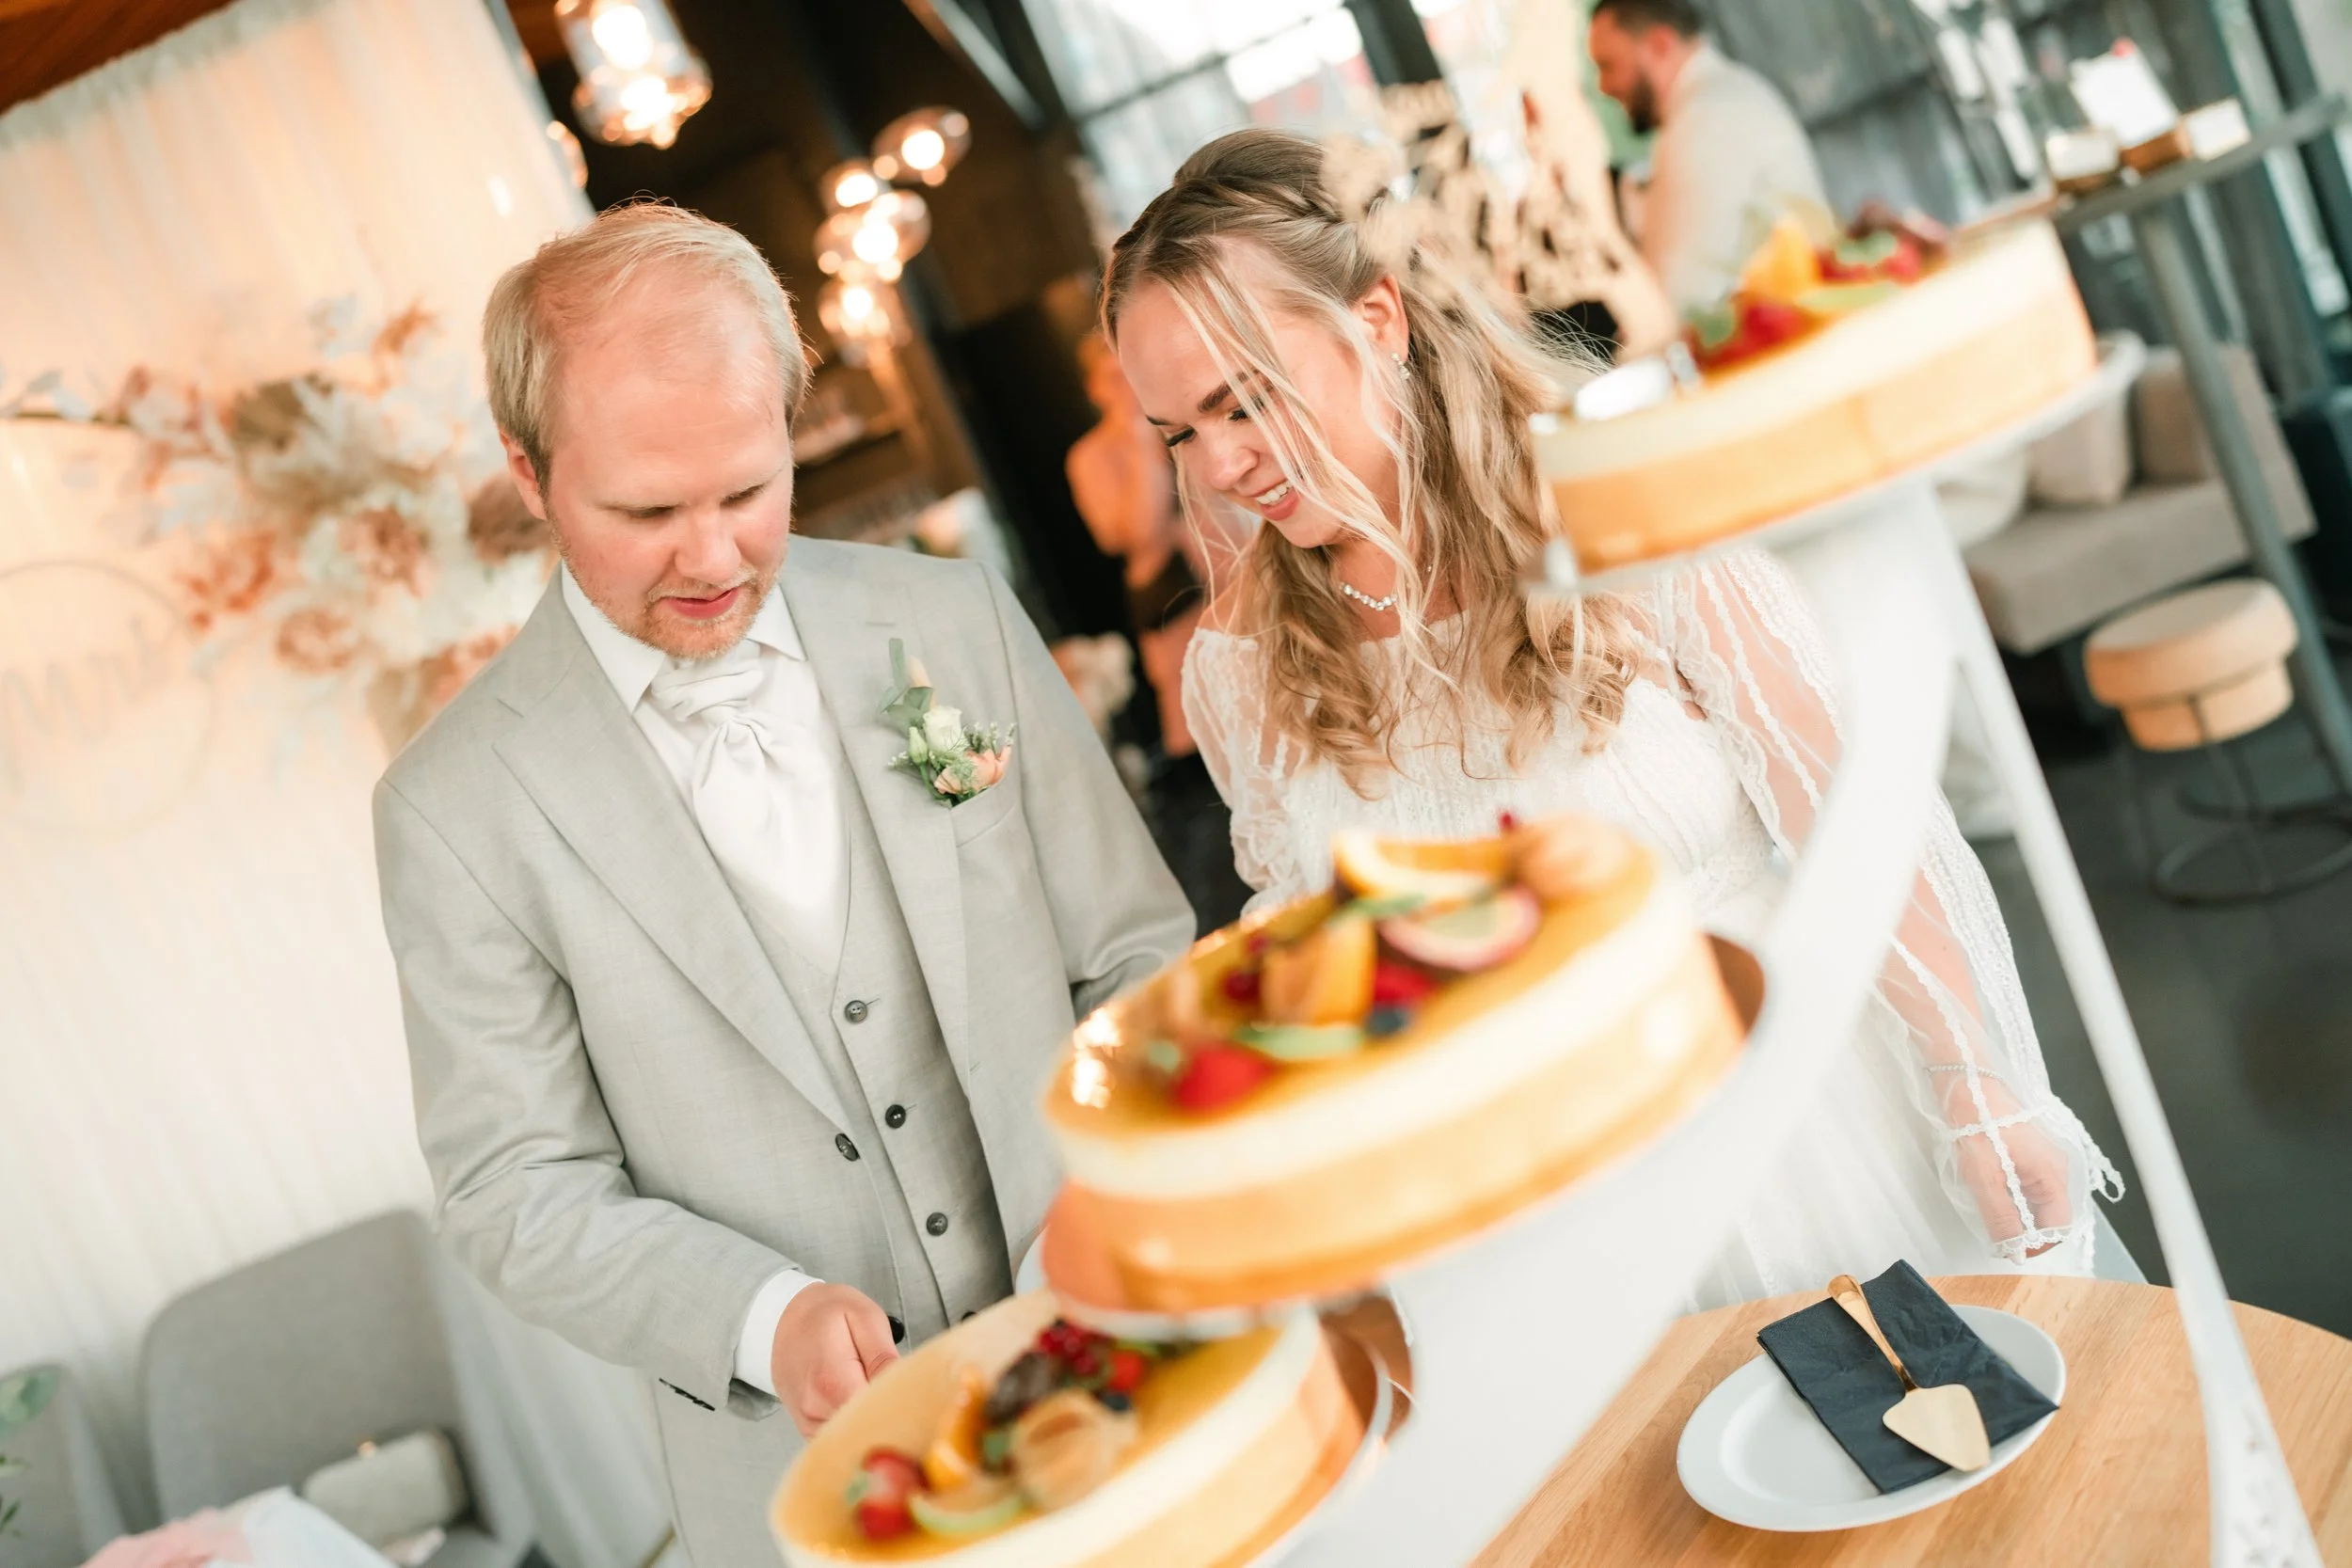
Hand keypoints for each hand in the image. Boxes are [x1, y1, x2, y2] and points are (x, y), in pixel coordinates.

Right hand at [772, 1283, 899, 1436]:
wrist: (785, 1318)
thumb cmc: (828, 1314)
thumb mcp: (863, 1317)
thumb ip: (883, 1357)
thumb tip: (904, 1388)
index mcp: (832, 1382)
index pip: (877, 1414)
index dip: (901, 1408)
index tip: (916, 1395)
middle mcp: (814, 1410)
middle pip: (866, 1428)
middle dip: (888, 1416)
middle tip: (901, 1391)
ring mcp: (808, 1422)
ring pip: (853, 1436)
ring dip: (871, 1421)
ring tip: (878, 1392)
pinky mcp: (807, 1428)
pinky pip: (839, 1436)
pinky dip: (854, 1426)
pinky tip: (862, 1403)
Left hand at [1943, 1076, 2073, 1257]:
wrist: (1966, 1083)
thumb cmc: (1979, 1124)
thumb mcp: (1986, 1178)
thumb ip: (2001, 1217)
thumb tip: (2013, 1250)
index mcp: (2053, 1176)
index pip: (2058, 1226)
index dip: (2037, 1244)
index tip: (2010, 1249)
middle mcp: (2054, 1169)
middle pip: (2048, 1214)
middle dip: (2024, 1229)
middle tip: (1994, 1230)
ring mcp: (2041, 1160)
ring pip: (2034, 1201)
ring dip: (2013, 1211)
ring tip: (1988, 1206)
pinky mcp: (2025, 1152)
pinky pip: (2023, 1184)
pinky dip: (2008, 1194)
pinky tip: (1987, 1189)